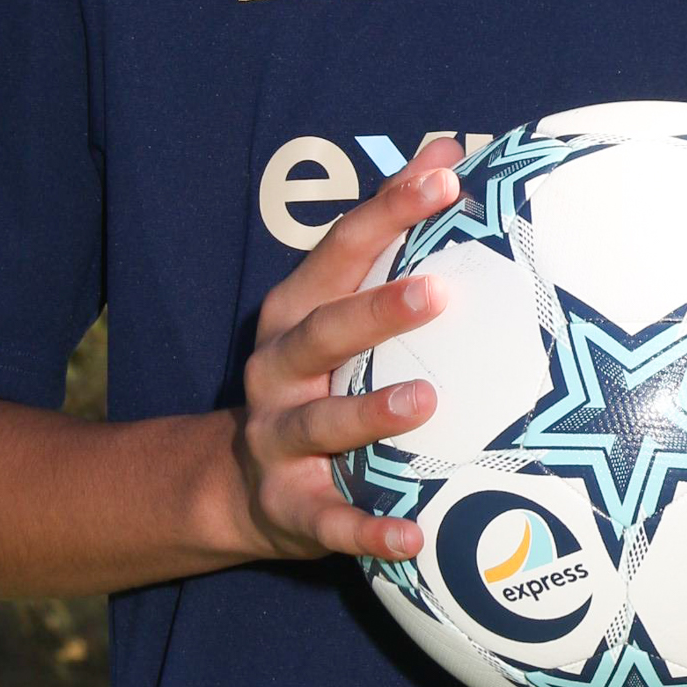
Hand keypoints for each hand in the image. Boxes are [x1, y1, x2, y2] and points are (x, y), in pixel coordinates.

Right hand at [233, 138, 465, 565]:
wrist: (236, 484)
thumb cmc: (317, 375)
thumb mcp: (337, 302)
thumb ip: (389, 231)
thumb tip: (450, 149)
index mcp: (296, 312)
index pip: (341, 250)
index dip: (388, 211)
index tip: (444, 179)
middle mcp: (279, 370)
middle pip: (324, 332)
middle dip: (377, 311)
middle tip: (438, 292)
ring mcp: (277, 440)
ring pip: (320, 423)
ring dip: (370, 413)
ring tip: (426, 401)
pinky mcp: (290, 508)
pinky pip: (331, 521)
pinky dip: (368, 530)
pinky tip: (413, 537)